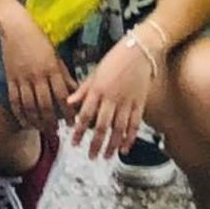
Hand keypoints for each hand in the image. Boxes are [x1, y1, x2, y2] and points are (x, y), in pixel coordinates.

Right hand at [0, 9, 73, 131]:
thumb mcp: (56, 55)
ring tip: (42, 130)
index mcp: (51, 68)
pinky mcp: (10, 78)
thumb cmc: (38, 39)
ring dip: (37, 121)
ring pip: (30, 106)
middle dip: (52, 121)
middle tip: (57, 132)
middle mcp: (37, 75)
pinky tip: (25, 122)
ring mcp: (22, 78)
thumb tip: (74, 92)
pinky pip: (15, 100)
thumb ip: (64, 75)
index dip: (68, 112)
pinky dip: (19, 114)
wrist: (15, 27)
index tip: (72, 123)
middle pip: (45, 105)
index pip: (62, 96)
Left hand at [64, 37, 154, 159]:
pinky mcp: (140, 103)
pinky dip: (130, 138)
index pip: (85, 115)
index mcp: (98, 89)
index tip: (74, 143)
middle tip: (91, 156)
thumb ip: (82, 90)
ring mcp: (127, 102)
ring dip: (112, 145)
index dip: (79, 131)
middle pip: (102, 126)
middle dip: (96, 144)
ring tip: (106, 156)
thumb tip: (69, 103)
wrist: (140, 51)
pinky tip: (125, 148)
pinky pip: (135, 125)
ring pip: (119, 129)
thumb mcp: (94, 73)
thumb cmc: (114, 60)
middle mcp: (112, 98)